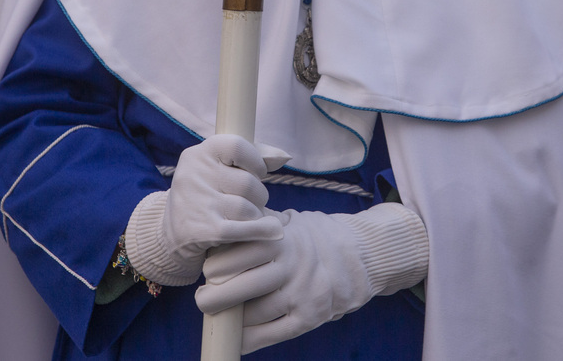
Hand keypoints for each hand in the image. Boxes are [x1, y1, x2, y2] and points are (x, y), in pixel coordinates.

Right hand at [125, 134, 283, 285]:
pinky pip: (247, 228)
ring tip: (245, 218)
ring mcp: (197, 203)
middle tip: (250, 202)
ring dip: (255, 215)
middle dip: (258, 195)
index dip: (255, 161)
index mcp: (197, 154)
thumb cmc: (205, 197)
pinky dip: (264, 230)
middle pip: (248, 183)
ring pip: (249, 208)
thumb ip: (250, 159)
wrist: (171, 237)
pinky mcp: (204, 230)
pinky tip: (272, 231)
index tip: (257, 173)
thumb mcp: (216, 171)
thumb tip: (284, 156)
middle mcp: (193, 175)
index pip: (237, 146)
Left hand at [195, 203, 428, 352]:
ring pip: (256, 313)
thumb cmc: (314, 237)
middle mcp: (291, 265)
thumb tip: (220, 234)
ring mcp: (302, 292)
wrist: (360, 253)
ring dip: (233, 319)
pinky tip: (239, 340)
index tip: (207, 271)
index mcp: (281, 238)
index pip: (238, 253)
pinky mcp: (311, 316)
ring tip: (220, 317)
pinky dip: (252, 340)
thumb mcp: (289, 222)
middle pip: (243, 284)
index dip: (217, 265)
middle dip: (216, 296)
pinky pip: (274, 333)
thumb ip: (260, 226)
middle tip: (202, 300)